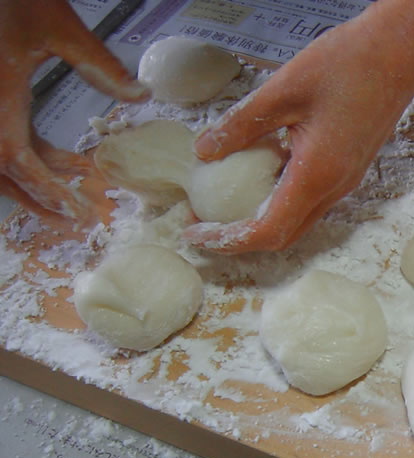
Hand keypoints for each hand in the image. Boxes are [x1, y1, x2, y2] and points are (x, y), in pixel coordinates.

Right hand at [0, 0, 148, 226]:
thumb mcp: (59, 25)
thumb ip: (99, 64)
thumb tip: (142, 93)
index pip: (18, 159)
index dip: (47, 189)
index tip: (78, 211)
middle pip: (5, 172)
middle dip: (41, 198)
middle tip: (80, 218)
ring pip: (2, 161)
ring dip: (37, 180)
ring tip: (77, 193)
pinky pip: (4, 139)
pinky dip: (31, 155)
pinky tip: (67, 161)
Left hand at [186, 0, 413, 252]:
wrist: (400, 53)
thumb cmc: (348, 64)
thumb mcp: (283, 89)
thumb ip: (242, 124)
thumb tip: (205, 150)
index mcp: (317, 175)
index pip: (268, 231)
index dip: (229, 240)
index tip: (196, 231)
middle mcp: (334, 188)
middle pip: (283, 236)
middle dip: (239, 237)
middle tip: (203, 220)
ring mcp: (344, 181)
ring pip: (297, 220)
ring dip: (259, 219)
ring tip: (224, 200)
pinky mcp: (348, 169)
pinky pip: (309, 199)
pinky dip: (278, 201)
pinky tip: (257, 174)